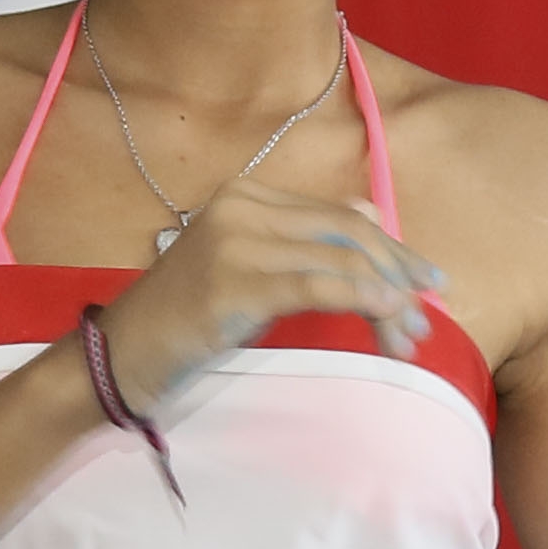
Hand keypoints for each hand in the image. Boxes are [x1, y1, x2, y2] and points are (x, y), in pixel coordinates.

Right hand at [100, 176, 443, 394]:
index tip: (426, 285)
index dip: (392, 250)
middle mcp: (243, 205)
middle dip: (398, 276)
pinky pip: (316, 285)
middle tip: (426, 320)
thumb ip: (305, 237)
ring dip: (387, 301)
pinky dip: (360, 297)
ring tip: (408, 339)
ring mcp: (236, 240)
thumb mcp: (251, 265)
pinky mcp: (233, 282)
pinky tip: (386, 315)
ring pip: (341, 260)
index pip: (342, 215)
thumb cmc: (187, 318)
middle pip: (349, 233)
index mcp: (250, 194)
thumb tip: (371, 210)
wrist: (121, 353)